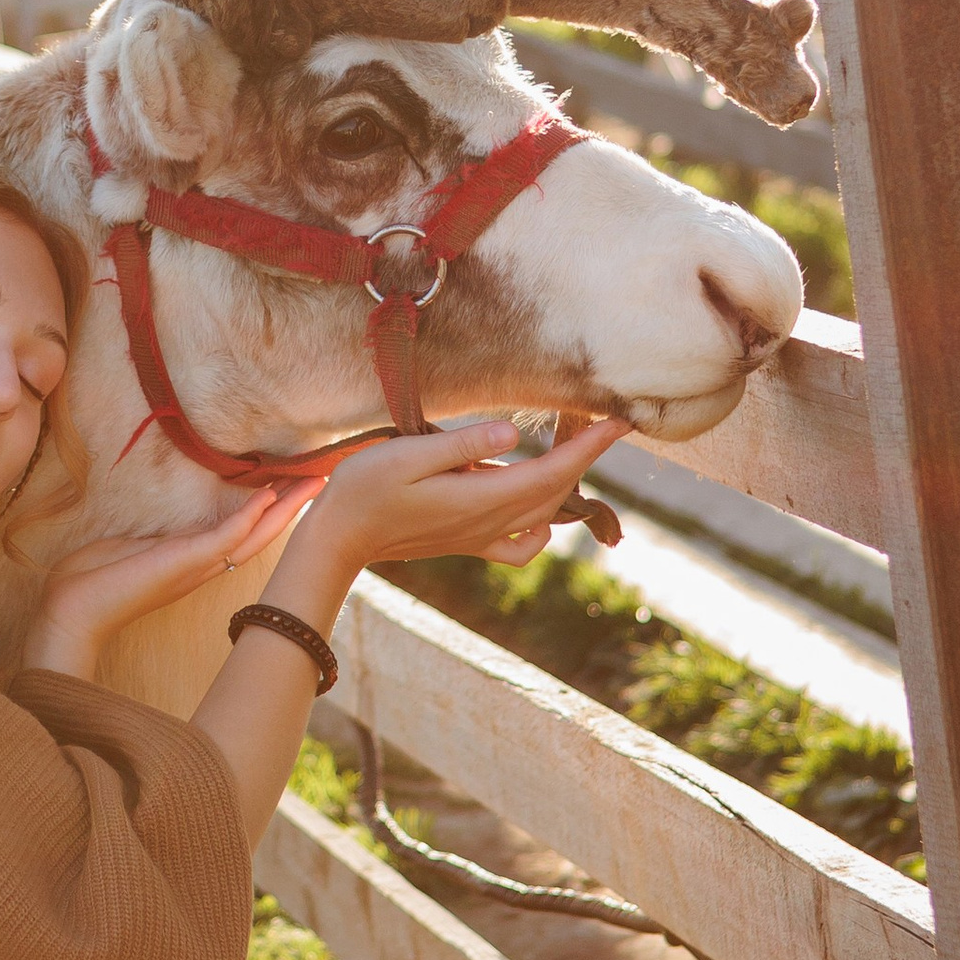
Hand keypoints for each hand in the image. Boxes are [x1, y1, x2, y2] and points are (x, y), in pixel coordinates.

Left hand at [22, 481, 315, 680]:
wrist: (71, 610)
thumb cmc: (90, 581)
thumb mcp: (127, 551)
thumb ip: (153, 543)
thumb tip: (158, 535)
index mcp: (188, 562)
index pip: (239, 535)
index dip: (267, 513)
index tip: (289, 486)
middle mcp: (200, 567)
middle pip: (258, 535)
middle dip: (291, 508)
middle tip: (323, 481)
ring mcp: (196, 566)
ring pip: (253, 535)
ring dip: (285, 508)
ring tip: (314, 483)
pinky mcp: (185, 562)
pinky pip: (227, 536)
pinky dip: (251, 516)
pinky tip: (271, 496)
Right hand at [266, 412, 625, 634]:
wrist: (340, 538)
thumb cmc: (365, 487)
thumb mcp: (408, 454)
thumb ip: (461, 444)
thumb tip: (510, 434)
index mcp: (481, 498)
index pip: (553, 471)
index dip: (591, 446)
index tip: (619, 421)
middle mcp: (490, 523)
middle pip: (557, 490)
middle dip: (584, 454)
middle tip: (598, 417)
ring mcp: (481, 537)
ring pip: (544, 512)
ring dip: (566, 479)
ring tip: (570, 443)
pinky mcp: (470, 542)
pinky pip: (522, 543)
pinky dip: (542, 524)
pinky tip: (535, 504)